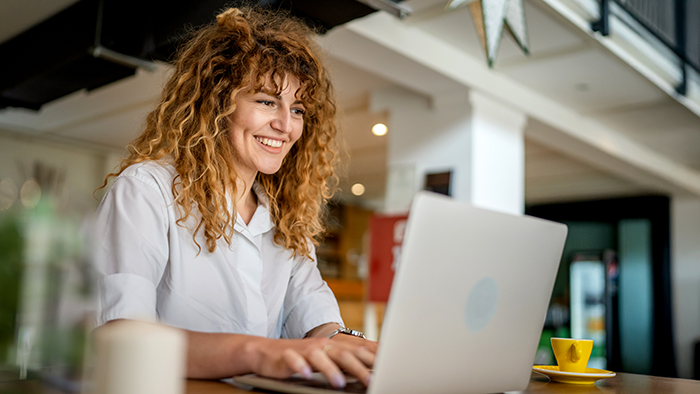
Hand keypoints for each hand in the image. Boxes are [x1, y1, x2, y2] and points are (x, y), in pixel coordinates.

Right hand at [249, 336, 375, 387]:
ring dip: (330, 370)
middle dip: (358, 368)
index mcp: (332, 346)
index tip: (387, 369)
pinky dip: (300, 366)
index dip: (371, 359)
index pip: (356, 351)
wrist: (268, 352)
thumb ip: (344, 363)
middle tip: (370, 380)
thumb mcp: (325, 359)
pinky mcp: (287, 356)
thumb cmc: (301, 357)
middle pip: (342, 355)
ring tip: (339, 383)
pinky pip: (294, 360)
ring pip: (319, 358)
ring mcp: (304, 350)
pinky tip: (305, 374)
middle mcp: (321, 346)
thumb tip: (369, 371)